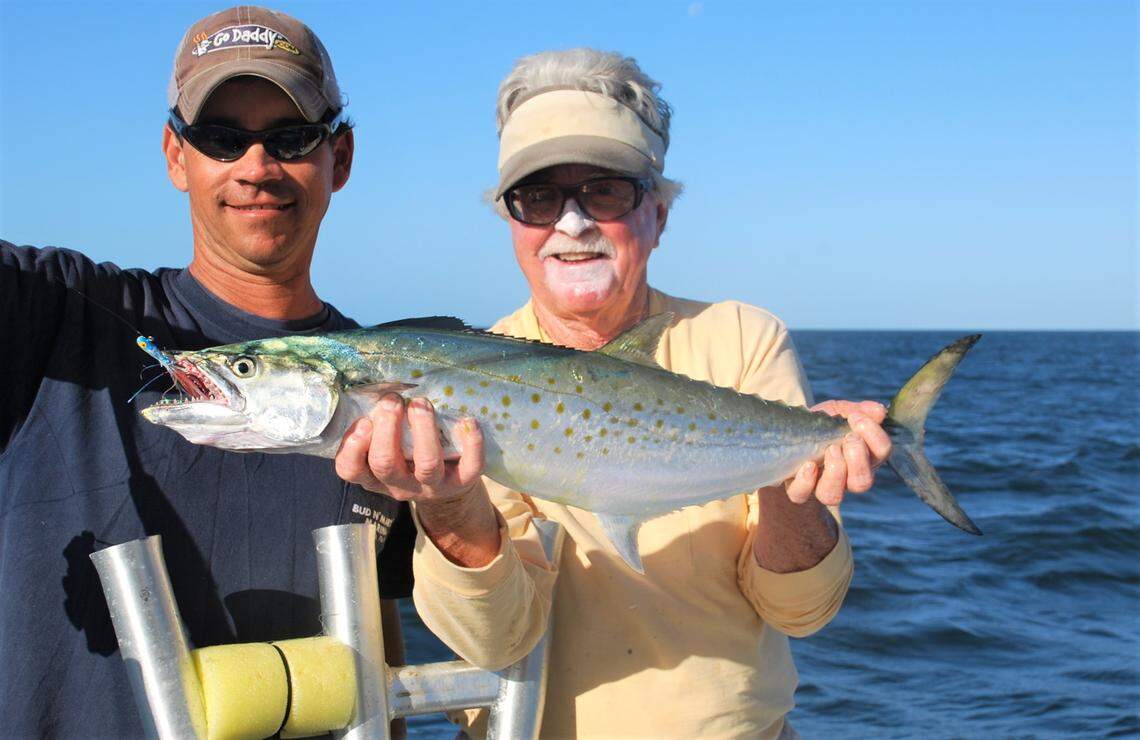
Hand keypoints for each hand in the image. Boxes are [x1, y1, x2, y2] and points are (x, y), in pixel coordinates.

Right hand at [335, 394, 483, 503]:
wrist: (445, 488)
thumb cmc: (407, 457)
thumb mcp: (385, 447)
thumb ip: (377, 426)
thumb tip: (376, 389)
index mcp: (374, 476)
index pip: (351, 470)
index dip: (353, 446)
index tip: (364, 421)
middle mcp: (400, 485)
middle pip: (385, 463)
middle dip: (388, 427)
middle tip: (393, 400)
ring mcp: (432, 486)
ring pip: (427, 464)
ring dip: (424, 429)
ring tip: (421, 403)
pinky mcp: (461, 482)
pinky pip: (470, 467)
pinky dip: (472, 443)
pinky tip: (468, 420)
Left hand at [784, 400, 891, 506]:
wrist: (785, 437)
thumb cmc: (819, 426)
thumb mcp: (837, 413)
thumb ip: (857, 410)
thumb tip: (879, 410)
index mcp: (863, 456)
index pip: (881, 452)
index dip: (874, 435)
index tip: (857, 418)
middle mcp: (846, 478)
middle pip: (863, 482)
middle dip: (858, 457)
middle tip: (848, 438)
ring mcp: (821, 486)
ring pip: (834, 496)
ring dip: (836, 472)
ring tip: (831, 450)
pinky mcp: (797, 490)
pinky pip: (801, 495)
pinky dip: (805, 481)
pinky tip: (808, 465)